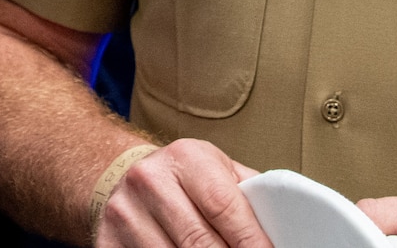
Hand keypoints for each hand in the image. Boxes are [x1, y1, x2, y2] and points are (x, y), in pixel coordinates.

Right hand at [97, 139, 269, 247]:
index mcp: (185, 158)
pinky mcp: (107, 242)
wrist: (121, 177)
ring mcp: (124, 214)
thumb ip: (248, 196)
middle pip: (200, 244)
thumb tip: (288, 229)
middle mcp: (149, 181)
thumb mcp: (216, 171)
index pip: (225, 208)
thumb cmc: (182, 179)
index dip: (253, 243)